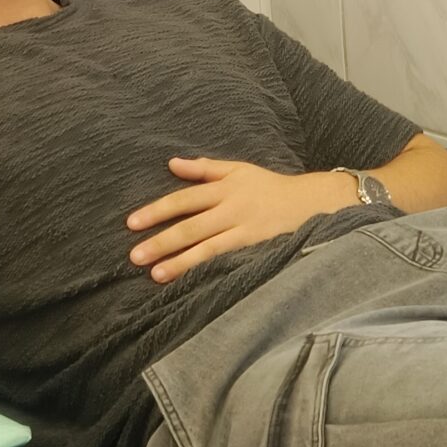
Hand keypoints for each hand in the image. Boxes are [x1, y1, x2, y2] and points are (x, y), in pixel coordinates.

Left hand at [127, 157, 352, 282]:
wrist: (314, 201)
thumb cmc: (271, 187)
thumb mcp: (239, 170)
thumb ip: (205, 169)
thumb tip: (172, 163)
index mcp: (225, 188)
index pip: (184, 199)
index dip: (158, 210)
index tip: (132, 223)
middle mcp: (232, 208)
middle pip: (191, 225)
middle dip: (161, 241)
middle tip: (134, 255)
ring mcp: (246, 230)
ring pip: (207, 247)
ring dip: (180, 261)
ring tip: (156, 274)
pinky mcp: (258, 248)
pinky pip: (228, 260)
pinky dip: (209, 270)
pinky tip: (191, 283)